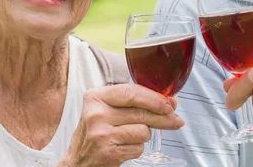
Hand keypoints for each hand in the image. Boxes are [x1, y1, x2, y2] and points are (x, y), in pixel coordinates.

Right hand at [59, 84, 183, 166]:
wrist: (78, 161)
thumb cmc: (96, 132)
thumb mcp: (106, 109)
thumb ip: (133, 102)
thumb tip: (168, 101)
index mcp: (96, 97)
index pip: (131, 92)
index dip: (155, 98)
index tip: (170, 103)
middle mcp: (96, 114)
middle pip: (141, 112)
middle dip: (163, 117)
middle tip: (175, 120)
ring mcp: (101, 134)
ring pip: (142, 131)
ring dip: (144, 135)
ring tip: (129, 136)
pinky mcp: (107, 152)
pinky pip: (138, 148)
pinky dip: (137, 148)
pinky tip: (124, 147)